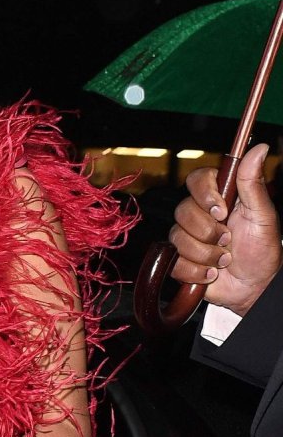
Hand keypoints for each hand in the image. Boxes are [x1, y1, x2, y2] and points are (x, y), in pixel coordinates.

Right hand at [169, 144, 282, 315]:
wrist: (253, 288)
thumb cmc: (261, 250)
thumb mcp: (263, 216)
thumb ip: (254, 183)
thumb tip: (260, 148)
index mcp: (219, 198)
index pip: (197, 179)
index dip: (204, 194)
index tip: (221, 210)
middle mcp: (200, 215)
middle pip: (183, 210)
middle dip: (208, 231)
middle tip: (229, 240)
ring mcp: (187, 238)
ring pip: (178, 238)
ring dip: (206, 254)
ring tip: (224, 260)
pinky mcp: (179, 261)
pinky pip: (175, 262)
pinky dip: (197, 272)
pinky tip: (211, 274)